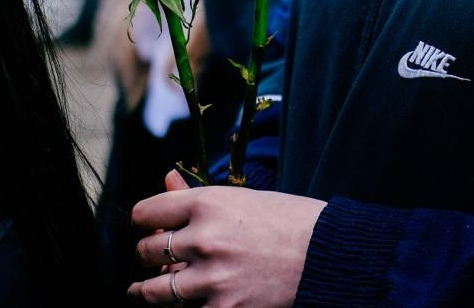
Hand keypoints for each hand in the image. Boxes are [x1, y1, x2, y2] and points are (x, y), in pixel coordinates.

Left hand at [128, 171, 325, 305]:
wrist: (329, 256)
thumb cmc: (289, 220)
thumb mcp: (243, 199)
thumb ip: (198, 196)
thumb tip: (167, 180)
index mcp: (208, 203)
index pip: (145, 212)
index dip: (144, 220)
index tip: (148, 226)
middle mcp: (205, 239)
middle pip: (146, 251)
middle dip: (148, 255)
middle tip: (152, 257)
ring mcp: (213, 278)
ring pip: (156, 290)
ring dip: (151, 289)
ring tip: (146, 290)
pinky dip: (191, 307)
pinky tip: (195, 301)